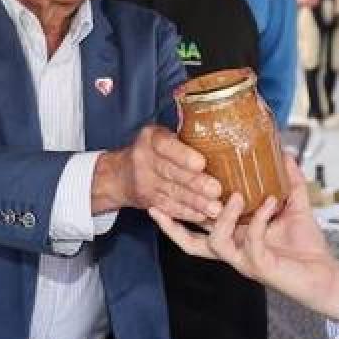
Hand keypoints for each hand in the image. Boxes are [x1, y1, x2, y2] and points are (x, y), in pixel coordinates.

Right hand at [92, 124, 222, 221]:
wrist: (122, 173)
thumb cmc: (155, 149)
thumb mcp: (164, 134)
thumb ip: (185, 132)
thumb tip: (215, 123)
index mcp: (150, 138)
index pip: (165, 145)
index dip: (183, 156)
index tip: (201, 163)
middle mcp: (143, 159)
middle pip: (171, 172)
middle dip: (195, 183)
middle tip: (216, 190)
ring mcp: (144, 182)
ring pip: (172, 193)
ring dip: (195, 202)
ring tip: (216, 208)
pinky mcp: (147, 200)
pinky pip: (169, 207)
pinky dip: (186, 213)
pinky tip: (203, 215)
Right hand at [149, 159, 338, 322]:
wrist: (326, 274)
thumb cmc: (306, 246)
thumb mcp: (294, 206)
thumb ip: (289, 181)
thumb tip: (286, 154)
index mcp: (236, 237)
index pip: (199, 226)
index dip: (180, 212)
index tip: (168, 188)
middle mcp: (234, 250)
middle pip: (191, 243)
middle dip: (173, 224)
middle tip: (163, 201)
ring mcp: (245, 260)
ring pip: (216, 241)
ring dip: (223, 216)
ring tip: (235, 195)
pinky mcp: (260, 265)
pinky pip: (251, 240)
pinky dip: (259, 218)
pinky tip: (270, 203)